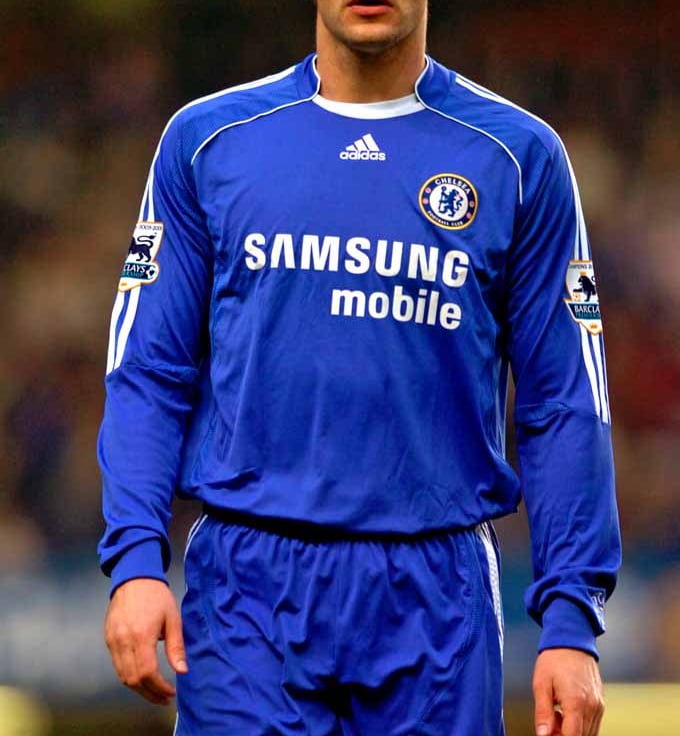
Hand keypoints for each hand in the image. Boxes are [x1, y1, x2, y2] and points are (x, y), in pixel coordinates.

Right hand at [104, 578, 187, 705]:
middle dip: (149, 693)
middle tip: (164, 697)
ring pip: (122, 675)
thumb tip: (182, 670)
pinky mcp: (108, 638)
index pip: (147, 672)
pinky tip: (142, 676)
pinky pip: (116, 665)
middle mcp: (123, 641)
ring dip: (138, 688)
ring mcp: (112, 641)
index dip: (158, 687)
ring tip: (155, 691)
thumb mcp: (173, 618)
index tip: (170, 693)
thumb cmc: (157, 596)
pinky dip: (129, 675)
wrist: (134, 577)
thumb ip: (176, 646)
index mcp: (141, 635)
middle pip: (132, 679)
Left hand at [532, 648, 604, 735]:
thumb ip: (543, 712)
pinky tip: (565, 712)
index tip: (548, 734)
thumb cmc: (554, 659)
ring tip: (556, 714)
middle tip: (549, 724)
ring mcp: (598, 705)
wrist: (572, 641)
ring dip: (572, 732)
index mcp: (576, 702)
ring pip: (588, 733)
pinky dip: (579, 725)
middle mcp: (592, 707)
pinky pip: (592, 724)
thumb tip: (542, 735)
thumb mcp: (541, 684)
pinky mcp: (600, 703)